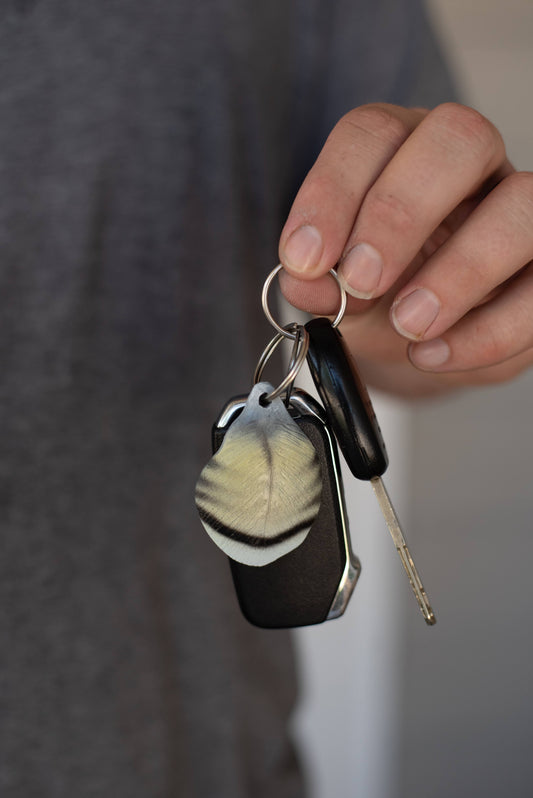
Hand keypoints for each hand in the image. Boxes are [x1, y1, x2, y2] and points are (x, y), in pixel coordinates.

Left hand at [278, 103, 532, 397]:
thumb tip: (306, 282)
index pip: (373, 132)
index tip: (305, 259)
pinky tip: (432, 353)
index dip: (333, 190)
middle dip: (401, 213)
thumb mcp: (338, 291)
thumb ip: (318, 282)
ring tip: (408, 324)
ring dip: (461, 269)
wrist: (425, 342)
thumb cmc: (381, 297)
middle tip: (362, 282)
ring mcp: (520, 212)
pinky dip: (489, 330)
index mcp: (403, 151)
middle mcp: (470, 166)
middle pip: (459, 137)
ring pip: (524, 202)